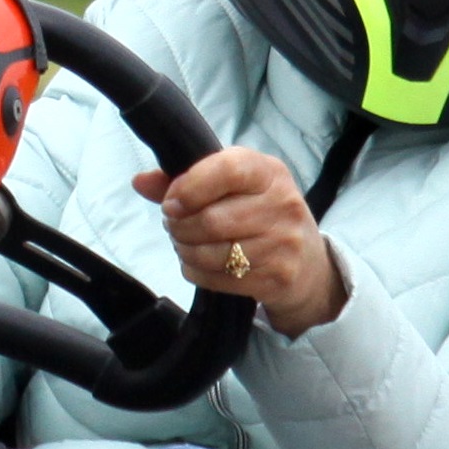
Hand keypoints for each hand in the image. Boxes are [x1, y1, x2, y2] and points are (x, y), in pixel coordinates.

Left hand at [134, 147, 345, 337]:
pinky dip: (195, 271)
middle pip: (211, 220)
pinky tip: (197, 263)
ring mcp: (282, 244)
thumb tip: (140, 181)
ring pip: (211, 252)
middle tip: (174, 225)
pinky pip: (217, 278)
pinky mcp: (276, 278)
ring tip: (184, 243)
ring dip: (184, 249)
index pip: (228, 170)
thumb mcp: (235, 187)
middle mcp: (282, 205)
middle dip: (179, 226)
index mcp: (269, 172)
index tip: (171, 201)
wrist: (308, 264)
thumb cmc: (261, 214)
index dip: (190, 186)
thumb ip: (187, 180)